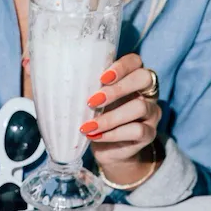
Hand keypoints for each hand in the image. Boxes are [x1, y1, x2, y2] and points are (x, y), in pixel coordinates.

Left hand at [80, 53, 161, 174]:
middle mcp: (147, 92)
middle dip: (117, 89)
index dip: (121, 66)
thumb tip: (59, 84)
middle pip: (144, 78)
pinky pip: (136, 130)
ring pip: (140, 107)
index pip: (135, 61)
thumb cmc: (96, 118)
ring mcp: (151, 113)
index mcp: (132, 78)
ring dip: (110, 117)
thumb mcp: (91, 101)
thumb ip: (87, 90)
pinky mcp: (149, 133)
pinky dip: (112, 134)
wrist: (107, 149)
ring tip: (87, 126)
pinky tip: (95, 136)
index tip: (101, 78)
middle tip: (92, 101)